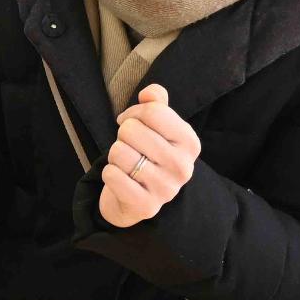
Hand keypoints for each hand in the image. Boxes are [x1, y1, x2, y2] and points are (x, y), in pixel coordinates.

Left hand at [97, 84, 199, 228]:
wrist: (139, 198)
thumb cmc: (148, 155)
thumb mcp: (157, 127)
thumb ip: (156, 103)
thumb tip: (149, 93)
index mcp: (190, 143)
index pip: (153, 111)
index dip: (133, 113)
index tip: (130, 122)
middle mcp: (183, 167)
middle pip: (131, 130)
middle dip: (122, 136)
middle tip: (129, 147)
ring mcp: (166, 189)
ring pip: (118, 152)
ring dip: (115, 155)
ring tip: (126, 163)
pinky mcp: (146, 206)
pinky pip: (111, 175)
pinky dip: (109, 174)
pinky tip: (121, 179)